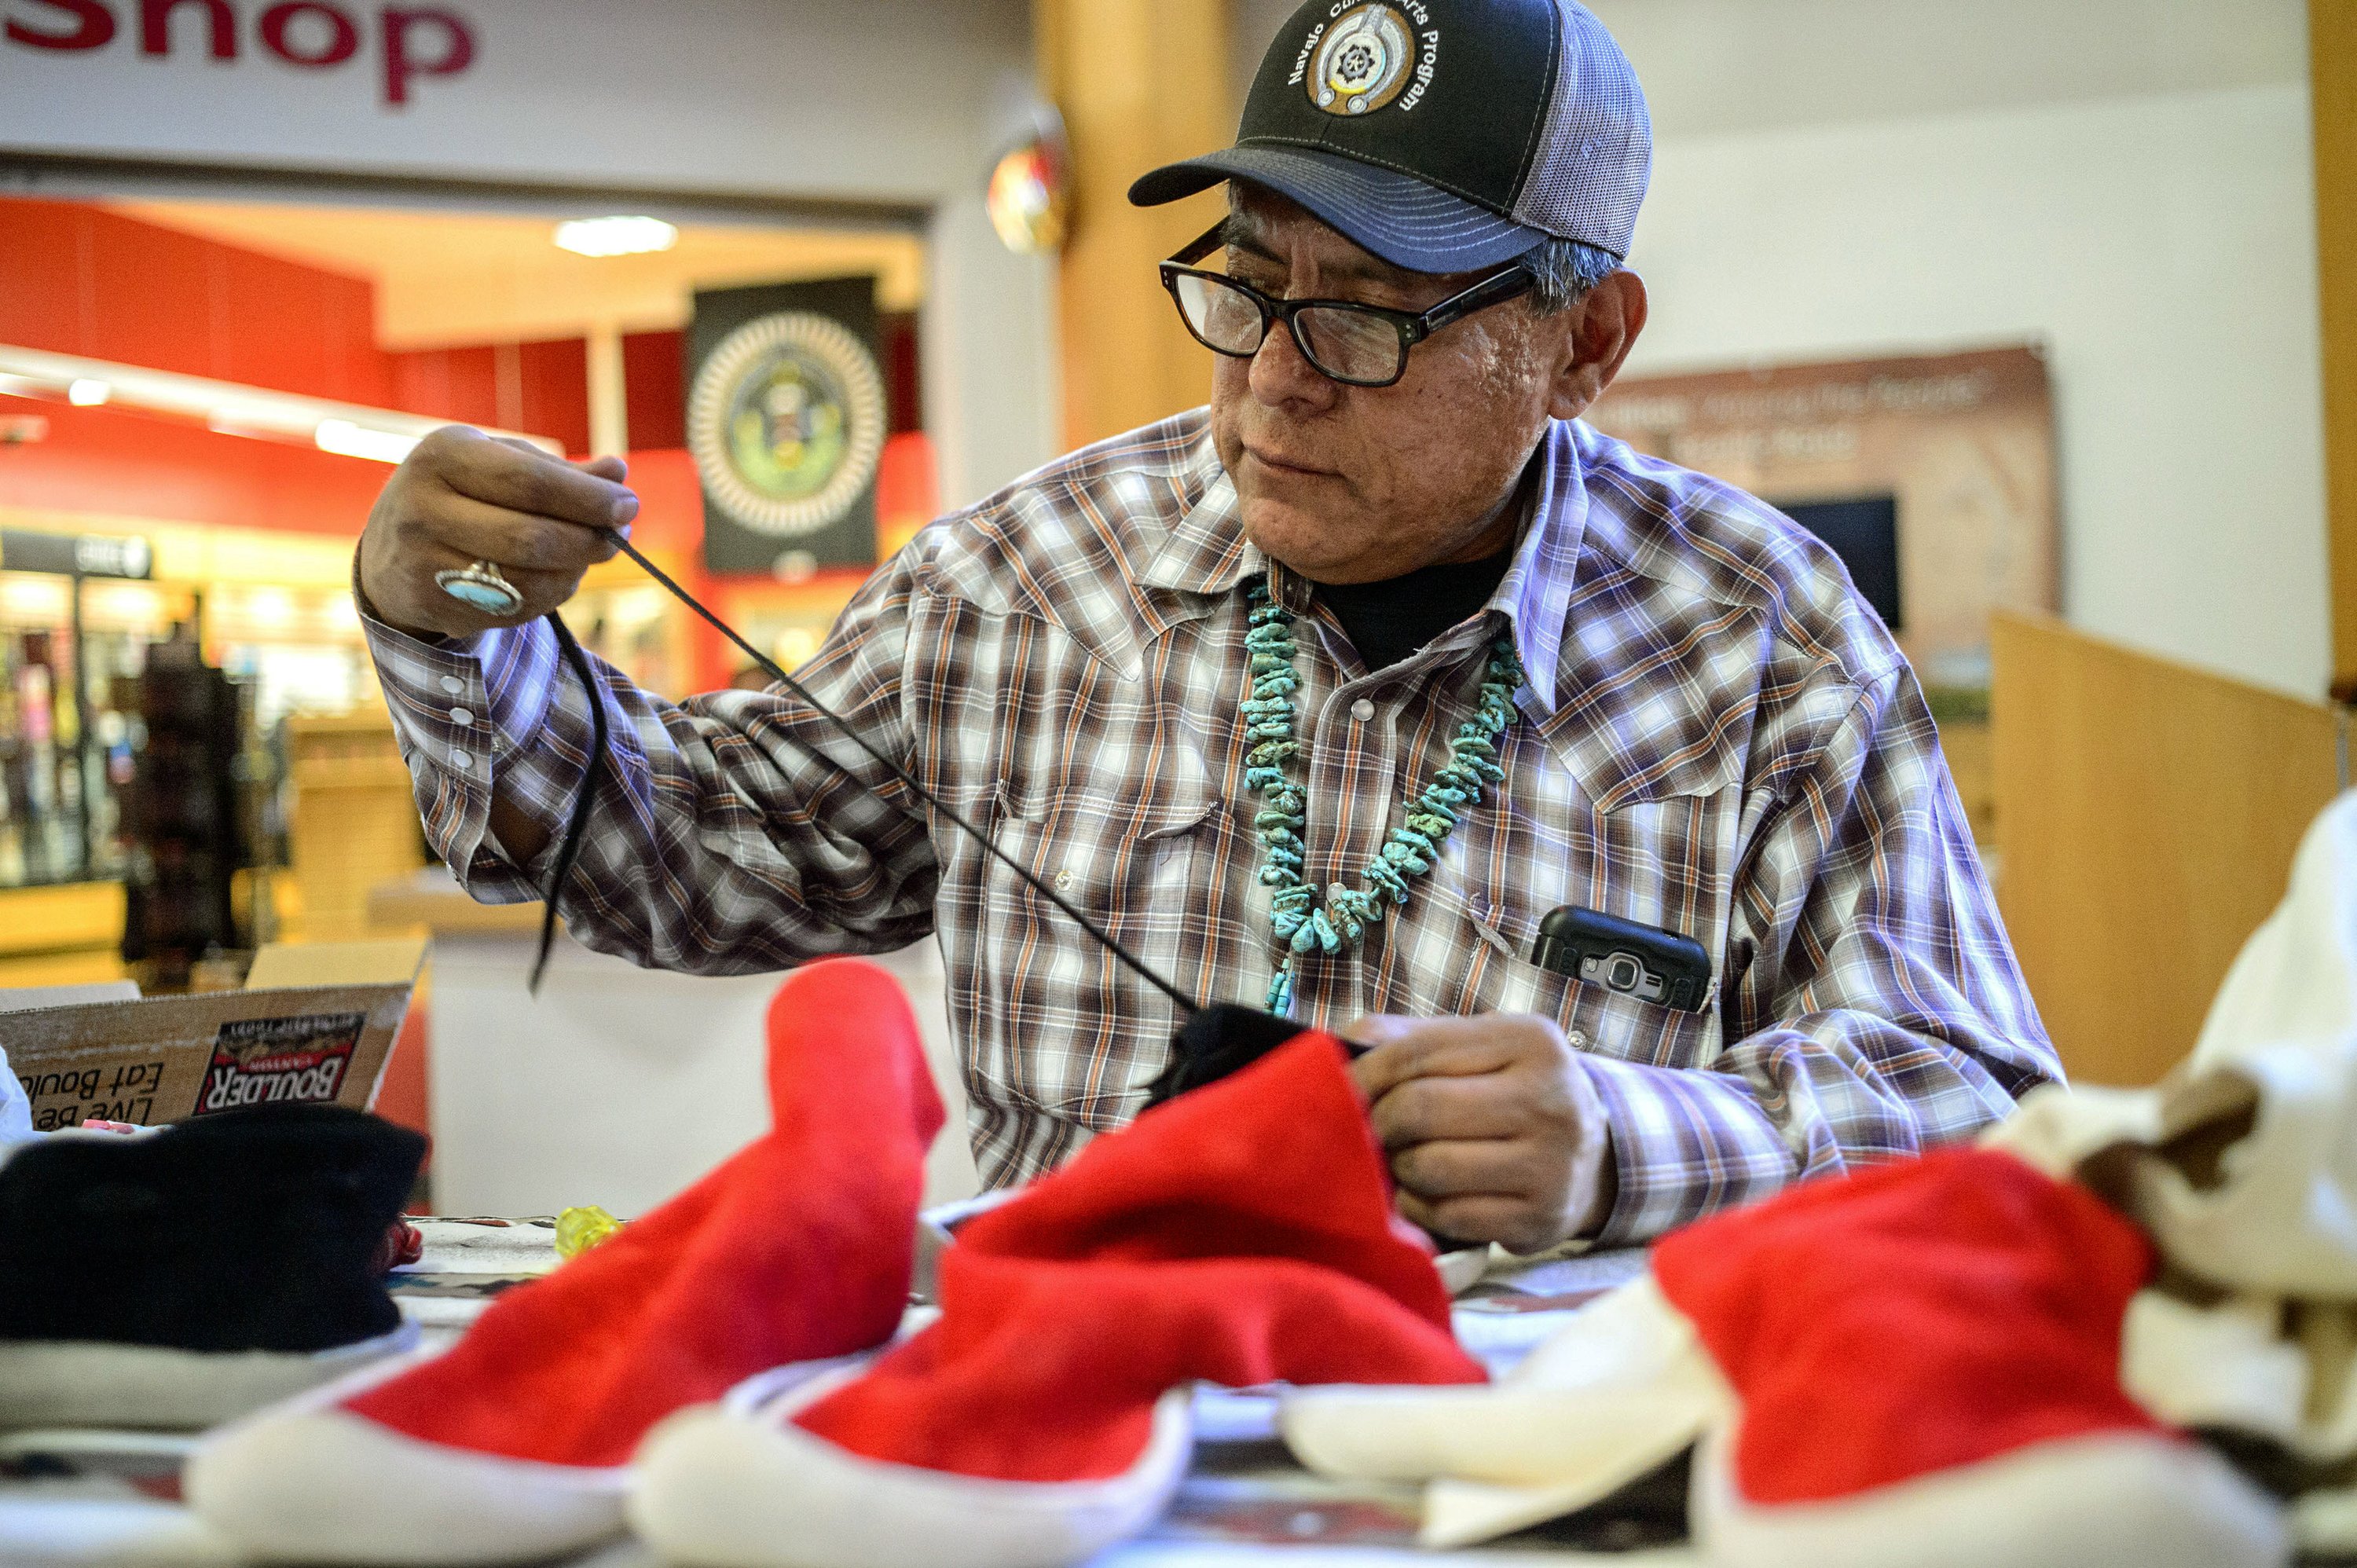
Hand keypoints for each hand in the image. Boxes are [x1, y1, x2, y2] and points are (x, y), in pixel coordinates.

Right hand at [356, 426, 638, 639]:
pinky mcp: (434, 606)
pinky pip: (514, 609)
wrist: (387, 555)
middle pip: (530, 537)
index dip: (587, 497)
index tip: (629, 504)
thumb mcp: (497, 465)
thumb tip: (618, 470)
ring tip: (591, 553)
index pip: (528, 481)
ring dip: (575, 571)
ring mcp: (423, 562)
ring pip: (525, 580)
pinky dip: (551, 595)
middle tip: (621, 535)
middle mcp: (423, 507)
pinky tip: (560, 577)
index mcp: (442, 456)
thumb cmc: (461, 495)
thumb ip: (559, 472)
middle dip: (588, 539)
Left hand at [1346, 1013, 1615, 1252]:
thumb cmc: (1509, 1094)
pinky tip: (1422, 1194)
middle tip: (1366, 1131)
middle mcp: (1551, 1099)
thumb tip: (1340, 1049)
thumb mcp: (1476, 1049)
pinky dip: (1418, 1207)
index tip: (1339, 1089)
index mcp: (1530, 1040)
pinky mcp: (1540, 1218)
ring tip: (1399, 1160)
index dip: (1364, 1073)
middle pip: (1420, 1108)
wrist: (1590, 1158)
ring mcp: (1552, 1164)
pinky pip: (1449, 1215)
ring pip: (1431, 1167)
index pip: (1418, 1052)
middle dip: (1376, 1123)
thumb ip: (1408, 1039)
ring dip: (1397, 1168)